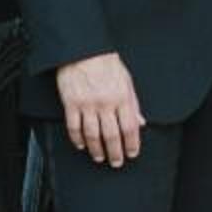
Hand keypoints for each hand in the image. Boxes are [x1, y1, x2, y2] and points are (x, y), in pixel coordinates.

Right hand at [55, 52, 144, 166]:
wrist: (83, 50)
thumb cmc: (106, 63)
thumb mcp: (126, 81)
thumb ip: (133, 103)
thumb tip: (141, 122)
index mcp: (122, 97)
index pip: (130, 127)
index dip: (132, 144)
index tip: (132, 153)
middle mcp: (106, 103)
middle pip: (112, 135)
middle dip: (116, 152)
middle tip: (117, 162)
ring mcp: (87, 104)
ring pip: (93, 135)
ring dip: (97, 149)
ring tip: (100, 157)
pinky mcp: (71, 103)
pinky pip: (74, 127)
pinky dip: (77, 139)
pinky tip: (81, 145)